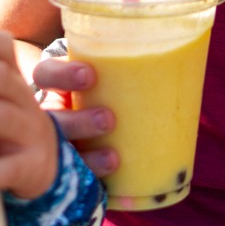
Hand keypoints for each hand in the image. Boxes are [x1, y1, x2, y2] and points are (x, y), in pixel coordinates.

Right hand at [30, 46, 117, 179]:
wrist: (105, 127)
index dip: (62, 75)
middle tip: (108, 120)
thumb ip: (126, 65)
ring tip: (113, 157)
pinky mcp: (67, 169)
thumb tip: (178, 46)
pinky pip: (73, 178)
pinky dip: (91, 178)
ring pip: (60, 152)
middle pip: (51, 119)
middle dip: (78, 121)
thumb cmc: (109, 90)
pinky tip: (110, 179)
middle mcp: (49, 116)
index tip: (90, 76)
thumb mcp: (110, 74)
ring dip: (86, 154)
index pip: (46, 75)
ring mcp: (55, 145)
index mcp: (56, 87)